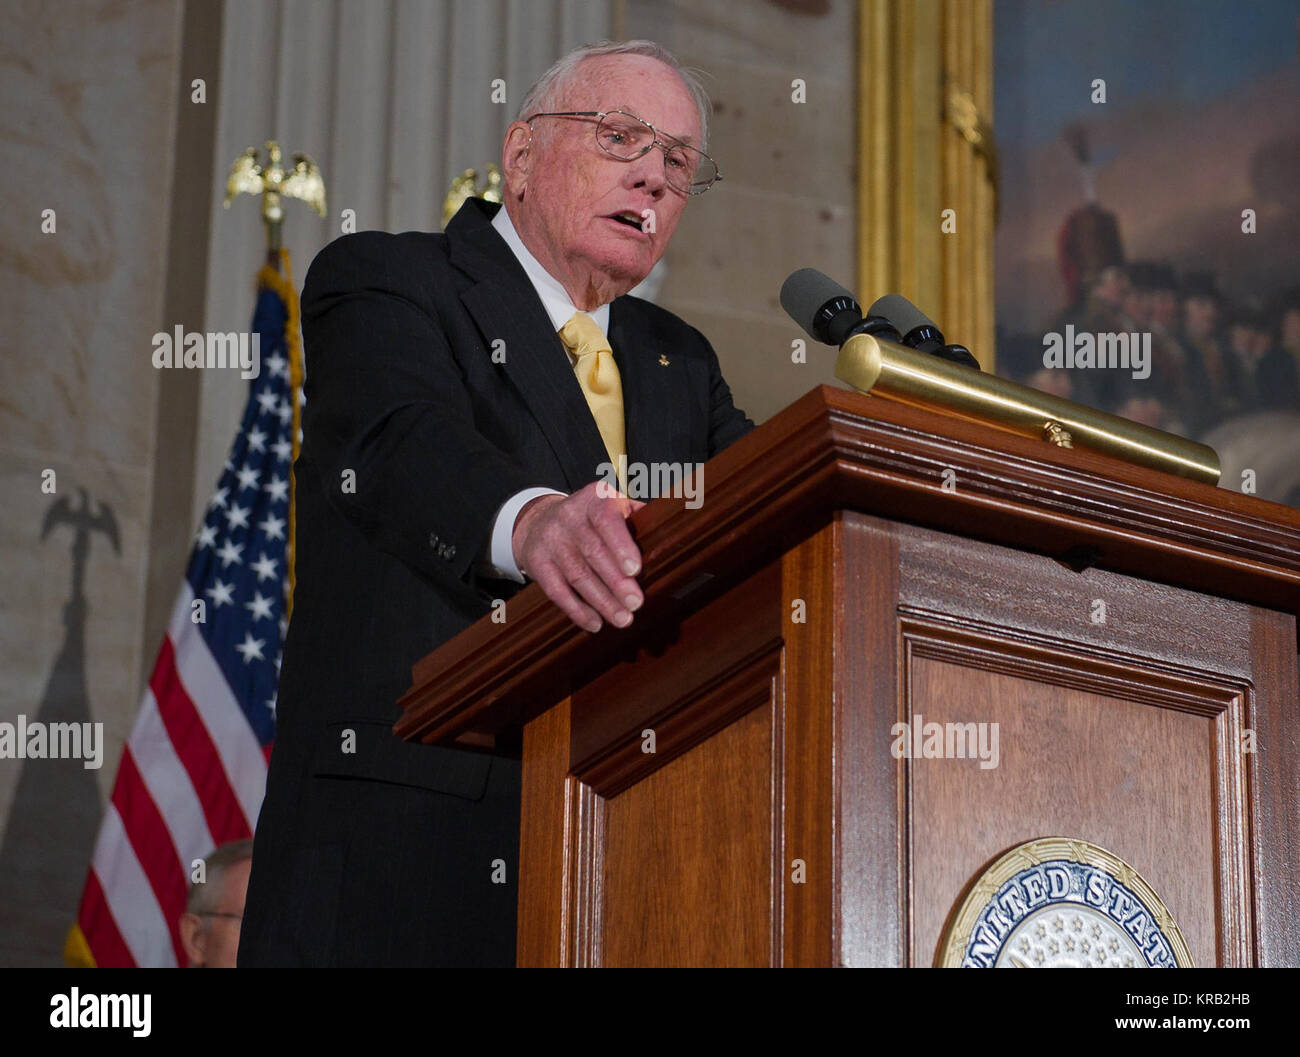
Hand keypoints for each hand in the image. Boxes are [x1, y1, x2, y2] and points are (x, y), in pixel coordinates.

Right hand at [512, 482, 645, 632]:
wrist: (539, 521)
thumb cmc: (592, 520)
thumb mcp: (613, 508)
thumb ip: (638, 518)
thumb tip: (671, 536)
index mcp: (595, 498)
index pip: (606, 520)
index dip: (620, 545)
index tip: (635, 569)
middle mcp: (569, 515)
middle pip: (593, 552)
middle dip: (616, 581)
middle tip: (636, 603)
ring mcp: (550, 539)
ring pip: (577, 575)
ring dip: (602, 601)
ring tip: (623, 619)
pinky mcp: (537, 561)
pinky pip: (556, 590)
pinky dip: (577, 610)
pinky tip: (595, 623)